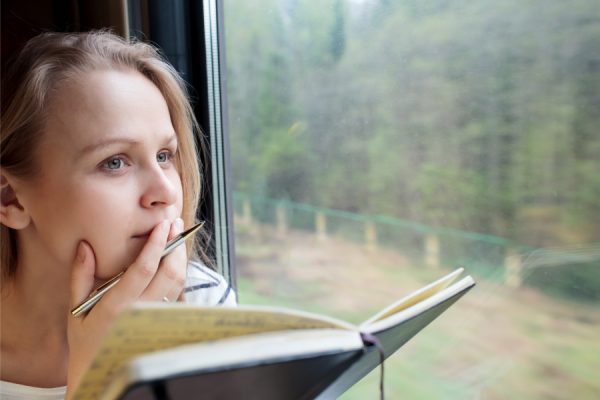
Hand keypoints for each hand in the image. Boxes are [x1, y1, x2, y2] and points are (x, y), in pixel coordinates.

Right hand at [65, 218, 185, 397]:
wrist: (100, 369)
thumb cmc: (85, 338)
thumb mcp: (75, 308)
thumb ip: (80, 276)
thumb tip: (86, 245)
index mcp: (117, 306)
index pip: (144, 269)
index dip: (156, 244)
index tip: (163, 224)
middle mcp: (141, 311)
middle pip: (169, 272)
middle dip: (175, 243)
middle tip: (174, 221)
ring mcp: (156, 317)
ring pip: (178, 281)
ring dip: (181, 256)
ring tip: (176, 235)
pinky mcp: (164, 321)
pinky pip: (178, 292)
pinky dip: (179, 271)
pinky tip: (174, 257)